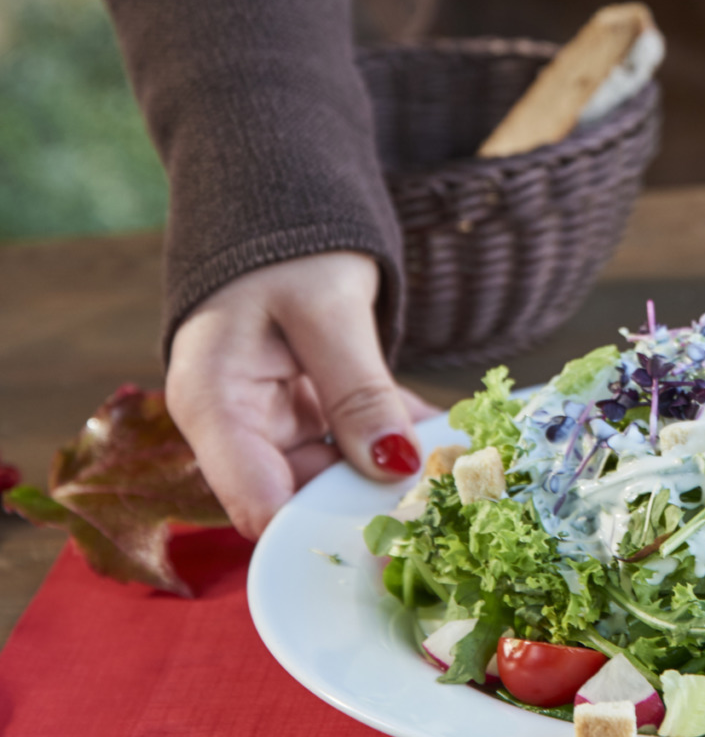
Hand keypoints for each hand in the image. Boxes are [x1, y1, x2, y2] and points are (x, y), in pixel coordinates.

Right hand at [167, 251, 435, 538]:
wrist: (280, 203)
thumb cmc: (287, 247)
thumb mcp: (325, 309)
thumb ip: (357, 391)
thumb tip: (395, 466)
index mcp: (213, 403)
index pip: (256, 502)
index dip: (317, 529)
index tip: (389, 533)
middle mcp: (237, 425)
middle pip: (301, 494)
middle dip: (371, 500)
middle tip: (445, 496)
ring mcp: (276, 420)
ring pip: (338, 471)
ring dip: (395, 470)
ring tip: (458, 466)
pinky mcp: (310, 411)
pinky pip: (358, 439)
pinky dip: (399, 438)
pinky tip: (447, 438)